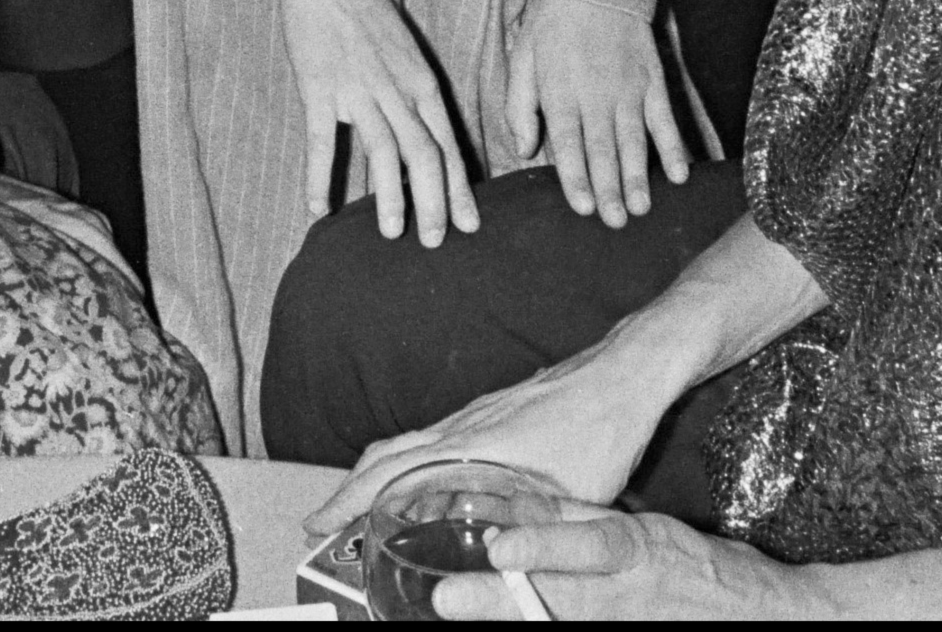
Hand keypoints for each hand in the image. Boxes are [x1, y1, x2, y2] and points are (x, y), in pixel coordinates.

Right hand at [266, 0, 476, 247]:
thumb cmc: (368, 13)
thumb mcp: (407, 52)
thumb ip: (416, 95)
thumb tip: (427, 138)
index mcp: (421, 82)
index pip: (448, 143)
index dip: (459, 187)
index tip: (469, 225)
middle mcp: (396, 89)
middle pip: (423, 154)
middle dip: (433, 201)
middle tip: (435, 241)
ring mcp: (358, 89)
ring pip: (383, 150)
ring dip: (389, 196)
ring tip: (393, 232)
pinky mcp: (319, 87)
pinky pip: (321, 140)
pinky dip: (319, 177)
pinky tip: (318, 209)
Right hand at [304, 328, 676, 533]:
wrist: (625, 374)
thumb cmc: (600, 429)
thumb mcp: (569, 495)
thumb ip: (534, 532)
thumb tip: (501, 567)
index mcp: (470, 445)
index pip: (391, 470)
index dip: (349, 498)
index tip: (316, 522)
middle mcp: (462, 426)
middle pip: (387, 455)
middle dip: (348, 489)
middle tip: (320, 522)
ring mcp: (476, 417)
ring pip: (409, 445)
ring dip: (378, 476)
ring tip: (363, 511)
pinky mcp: (494, 414)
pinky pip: (435, 440)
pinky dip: (411, 465)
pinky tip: (427, 489)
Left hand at [427, 511, 809, 621]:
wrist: (760, 617)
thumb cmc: (699, 568)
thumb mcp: (648, 529)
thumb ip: (581, 519)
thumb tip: (520, 505)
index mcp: (640, 552)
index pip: (591, 545)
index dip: (544, 544)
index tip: (497, 547)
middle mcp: (631, 597)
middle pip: (559, 600)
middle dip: (499, 602)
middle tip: (448, 600)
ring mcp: (626, 626)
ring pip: (562, 625)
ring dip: (510, 620)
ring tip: (460, 612)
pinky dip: (541, 629)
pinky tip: (499, 629)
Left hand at [505, 0, 686, 227]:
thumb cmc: (552, 24)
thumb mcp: (522, 59)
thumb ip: (519, 106)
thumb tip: (524, 149)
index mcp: (561, 92)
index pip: (569, 143)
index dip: (576, 177)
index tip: (583, 207)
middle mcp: (597, 95)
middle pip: (603, 149)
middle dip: (609, 189)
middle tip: (615, 221)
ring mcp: (629, 90)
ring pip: (635, 141)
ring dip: (638, 177)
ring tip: (641, 209)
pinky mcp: (653, 81)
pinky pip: (665, 120)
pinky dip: (673, 148)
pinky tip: (679, 174)